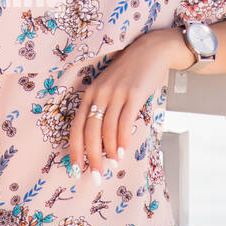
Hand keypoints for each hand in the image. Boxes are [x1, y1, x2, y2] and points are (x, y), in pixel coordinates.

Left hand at [67, 31, 170, 182]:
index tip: (76, 168)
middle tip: (95, 175)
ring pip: (107, 129)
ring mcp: (116, 93)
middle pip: (90, 132)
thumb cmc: (129, 74)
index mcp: (89, 94)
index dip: (75, 150)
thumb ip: (103, 109)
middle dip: (92, 157)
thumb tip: (101, 143)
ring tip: (112, 165)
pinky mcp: (134, 94)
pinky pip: (124, 122)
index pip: (76, 127)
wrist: (150, 51)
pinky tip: (123, 152)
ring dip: (109, 151)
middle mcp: (99, 94)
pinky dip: (122, 140)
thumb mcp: (109, 88)